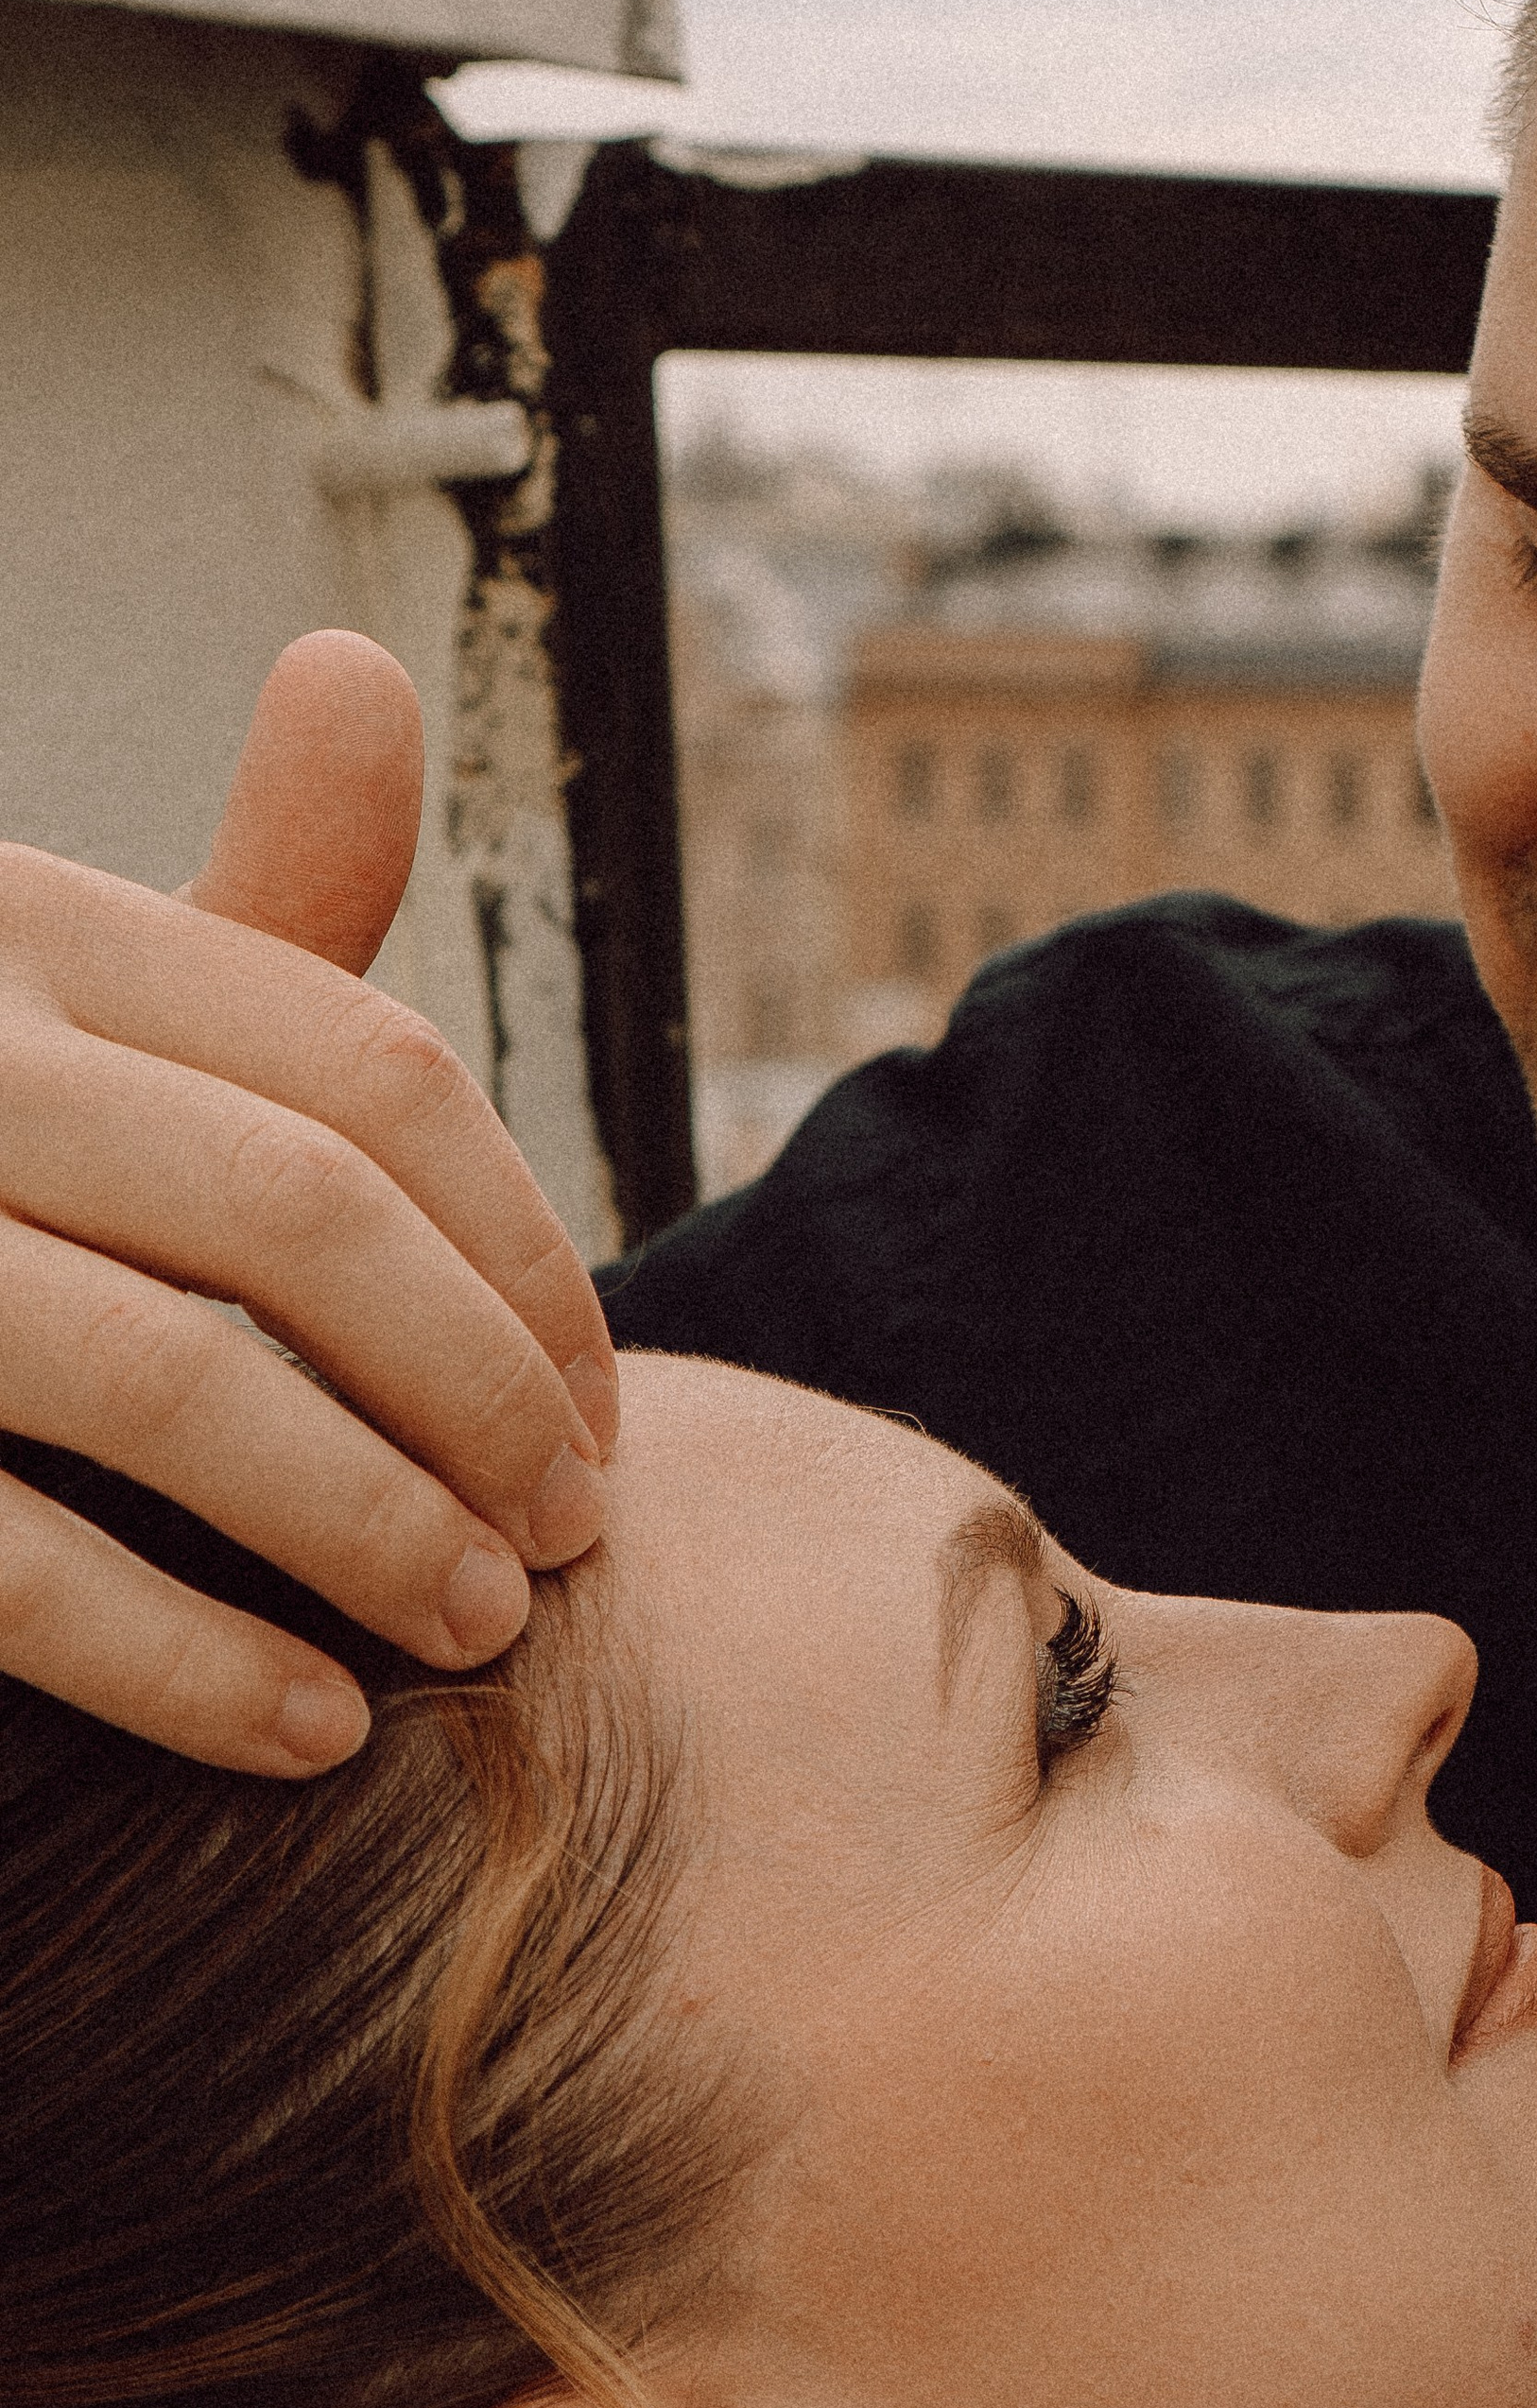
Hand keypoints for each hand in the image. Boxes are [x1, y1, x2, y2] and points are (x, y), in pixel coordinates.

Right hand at [0, 632, 619, 1773]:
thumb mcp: (37, 994)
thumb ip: (226, 910)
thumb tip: (362, 674)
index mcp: (21, 928)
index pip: (368, 1072)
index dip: (529, 1252)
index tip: (606, 1403)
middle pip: (311, 1219)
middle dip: (484, 1394)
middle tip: (574, 1533)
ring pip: (180, 1386)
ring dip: (372, 1533)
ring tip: (480, 1632)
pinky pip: (12, 1565)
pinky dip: (184, 1661)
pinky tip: (309, 1733)